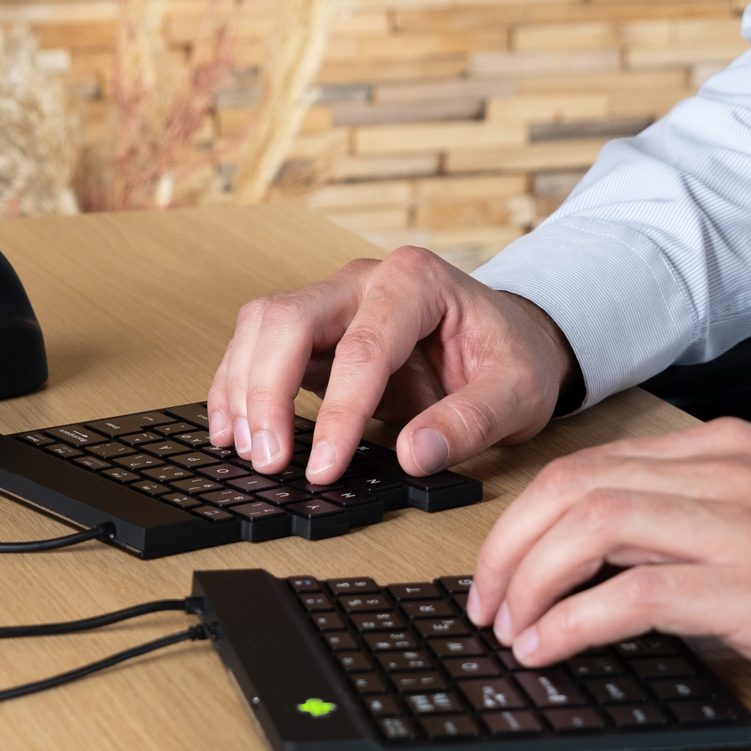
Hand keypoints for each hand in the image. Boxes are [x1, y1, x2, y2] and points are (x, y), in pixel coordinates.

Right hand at [206, 246, 578, 482]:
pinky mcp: (315, 332)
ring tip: (246, 452)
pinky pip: (258, 347)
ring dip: (243, 390)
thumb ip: (471, 422)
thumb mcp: (518, 393)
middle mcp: (364, 280)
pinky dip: (238, 387)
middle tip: (270, 462)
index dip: (338, 413)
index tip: (324, 469)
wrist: (509, 341)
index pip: (363, 347)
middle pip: (288, 320)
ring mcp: (333, 301)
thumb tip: (414, 455)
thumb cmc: (512, 357)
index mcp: (416, 282)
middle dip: (267, 393)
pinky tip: (232, 429)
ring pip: (260, 327)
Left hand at [468, 417, 750, 699]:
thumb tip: (594, 569)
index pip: (585, 467)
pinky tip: (548, 647)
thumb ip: (687, 518)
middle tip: (484, 601)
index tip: (498, 566)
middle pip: (569, 489)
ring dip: (527, 581)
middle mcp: (719, 472)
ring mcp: (737, 524)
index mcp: (716, 450)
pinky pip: (632, 593)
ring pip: (588, 526)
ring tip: (508, 628)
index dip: (522, 519)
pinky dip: (571, 621)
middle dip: (505, 548)